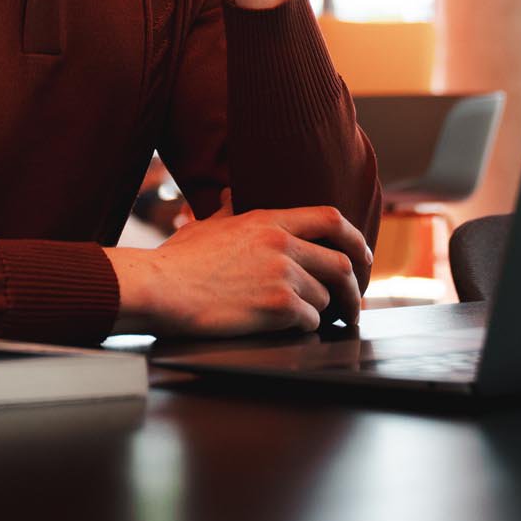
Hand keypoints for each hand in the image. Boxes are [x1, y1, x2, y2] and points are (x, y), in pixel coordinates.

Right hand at [103, 192, 371, 335]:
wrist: (159, 288)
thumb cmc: (177, 261)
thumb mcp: (206, 224)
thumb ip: (229, 209)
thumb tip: (232, 192)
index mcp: (269, 220)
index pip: (331, 219)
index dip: (356, 239)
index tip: (362, 257)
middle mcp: (282, 244)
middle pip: (341, 264)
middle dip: (353, 289)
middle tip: (353, 306)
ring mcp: (282, 275)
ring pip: (325, 297)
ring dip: (320, 311)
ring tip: (308, 318)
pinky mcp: (277, 306)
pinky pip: (310, 320)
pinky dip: (305, 327)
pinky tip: (289, 328)